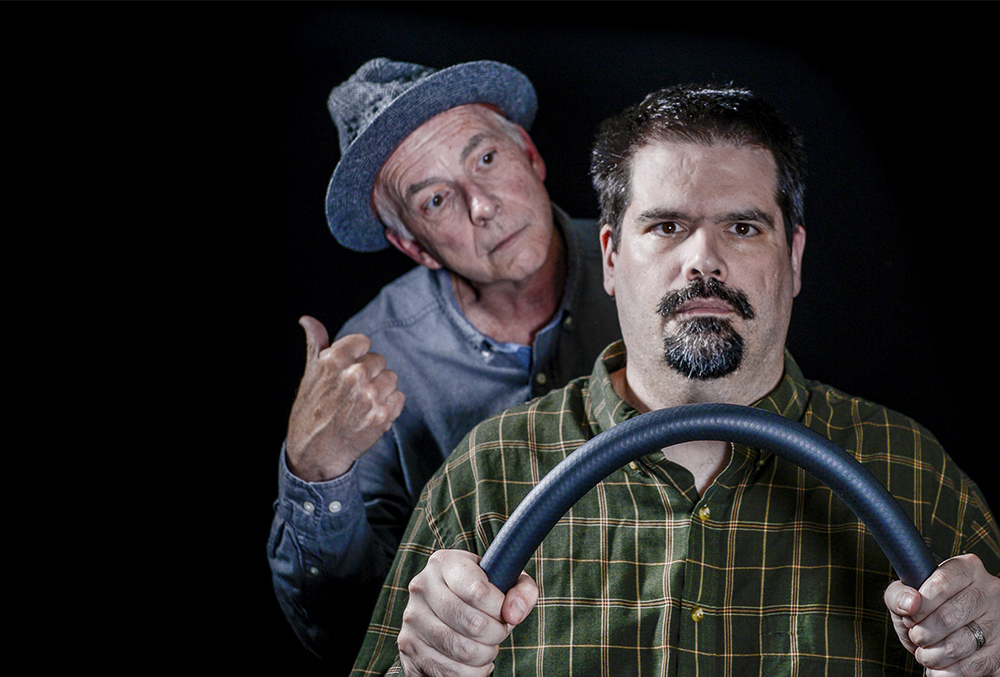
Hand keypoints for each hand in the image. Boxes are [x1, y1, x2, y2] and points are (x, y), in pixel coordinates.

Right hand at [286, 315, 404, 481]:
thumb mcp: (309, 375)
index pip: (363, 341)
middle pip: (378, 359)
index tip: (349, 368)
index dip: (357, 355)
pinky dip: (389, 405)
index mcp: (334, 361)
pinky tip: (371, 413)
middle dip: (368, 373)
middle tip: (352, 391)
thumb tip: (308, 319)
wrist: (315, 453)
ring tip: (362, 403)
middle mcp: (354, 375)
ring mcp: (370, 396)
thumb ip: (315, 343)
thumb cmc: (311, 411)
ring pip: (390, 377)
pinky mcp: (383, 415)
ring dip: (380, 388)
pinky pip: (398, 397)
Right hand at [397, 550, 537, 676]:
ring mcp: (412, 618)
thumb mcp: (504, 582)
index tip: (504, 611)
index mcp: (445, 563)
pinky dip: (471, 672)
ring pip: (463, 651)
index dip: (499, 608)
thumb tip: (513, 613)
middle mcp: (422, 586)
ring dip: (485, 655)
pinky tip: (473, 661)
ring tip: (486, 645)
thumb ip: (522, 590)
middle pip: (474, 624)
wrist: (441, 613)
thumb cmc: (480, 596)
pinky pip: (449, 672)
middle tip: (498, 631)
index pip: (478, 591)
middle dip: (496, 634)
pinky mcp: (409, 646)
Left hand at [884, 554, 999, 675]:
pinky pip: (973, 667)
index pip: (942, 582)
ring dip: (933, 656)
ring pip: (960, 645)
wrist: (945, 637)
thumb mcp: (907, 597)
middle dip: (923, 633)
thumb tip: (910, 603)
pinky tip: (939, 667)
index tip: (910, 617)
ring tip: (925, 653)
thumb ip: (899, 595)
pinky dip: (949, 672)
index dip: (921, 604)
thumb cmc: (925, 612)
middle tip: (916, 637)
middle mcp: (989, 591)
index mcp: (967, 569)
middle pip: (949, 616)